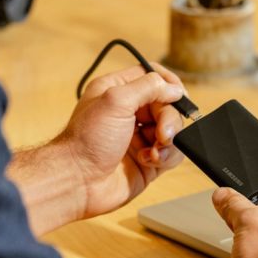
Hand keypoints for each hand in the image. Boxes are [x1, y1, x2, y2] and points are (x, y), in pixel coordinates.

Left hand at [57, 63, 185, 217]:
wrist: (78, 181)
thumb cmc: (87, 140)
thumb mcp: (116, 101)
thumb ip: (149, 87)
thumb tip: (175, 89)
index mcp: (118, 90)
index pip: (152, 76)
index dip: (169, 83)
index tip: (178, 94)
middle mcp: (130, 112)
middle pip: (167, 105)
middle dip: (169, 119)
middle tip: (163, 133)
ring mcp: (140, 137)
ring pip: (173, 130)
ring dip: (169, 140)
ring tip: (154, 151)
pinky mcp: (148, 160)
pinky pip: (172, 152)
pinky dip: (166, 156)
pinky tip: (148, 161)